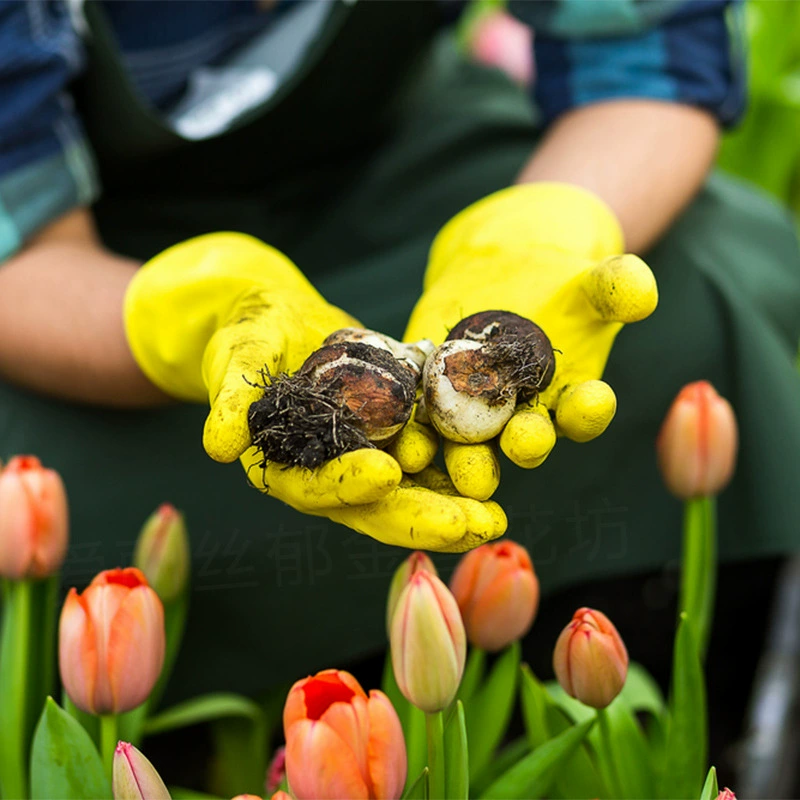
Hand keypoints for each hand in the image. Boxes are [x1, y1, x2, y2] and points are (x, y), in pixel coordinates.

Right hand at [124, 233, 504, 550]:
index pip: (314, 486)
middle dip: (423, 516)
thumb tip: (219, 445)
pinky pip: (432, 451)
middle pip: (375, 504)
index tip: (385, 475)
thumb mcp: (236, 356)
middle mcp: (331, 471)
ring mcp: (368, 454)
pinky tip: (498, 469)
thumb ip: (230, 400)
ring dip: (454, 503)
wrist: (282, 321)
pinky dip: (461, 461)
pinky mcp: (397, 432)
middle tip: (473, 527)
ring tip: (496, 517)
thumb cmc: (249, 334)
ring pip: (413, 487)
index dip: (345, 484)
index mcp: (285, 466)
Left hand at [399, 183, 658, 499]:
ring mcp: (474, 417)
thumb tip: (640, 287)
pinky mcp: (430, 400)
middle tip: (520, 443)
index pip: (584, 414)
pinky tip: (396, 426)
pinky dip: (409, 424)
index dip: (590, 409)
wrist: (504, 273)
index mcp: (569, 404)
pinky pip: (420, 416)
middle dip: (523, 444)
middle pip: (524, 440)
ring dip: (453, 451)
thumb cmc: (558, 285)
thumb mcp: (586, 282)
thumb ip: (613, 289)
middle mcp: (522, 422)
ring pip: (467, 442)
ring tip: (442, 450)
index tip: (593, 398)